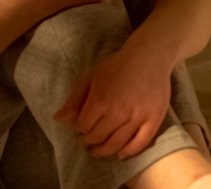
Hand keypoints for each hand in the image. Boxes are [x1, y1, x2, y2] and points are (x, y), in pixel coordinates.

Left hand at [52, 45, 172, 158]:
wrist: (148, 57)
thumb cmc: (117, 65)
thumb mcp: (91, 76)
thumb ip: (74, 99)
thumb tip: (58, 119)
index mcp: (100, 100)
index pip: (83, 126)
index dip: (78, 129)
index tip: (78, 129)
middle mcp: (118, 112)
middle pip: (98, 137)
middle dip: (88, 141)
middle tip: (86, 142)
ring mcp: (137, 117)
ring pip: (117, 144)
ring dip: (105, 150)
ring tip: (98, 151)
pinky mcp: (153, 120)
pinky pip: (140, 143)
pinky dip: (129, 152)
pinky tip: (121, 154)